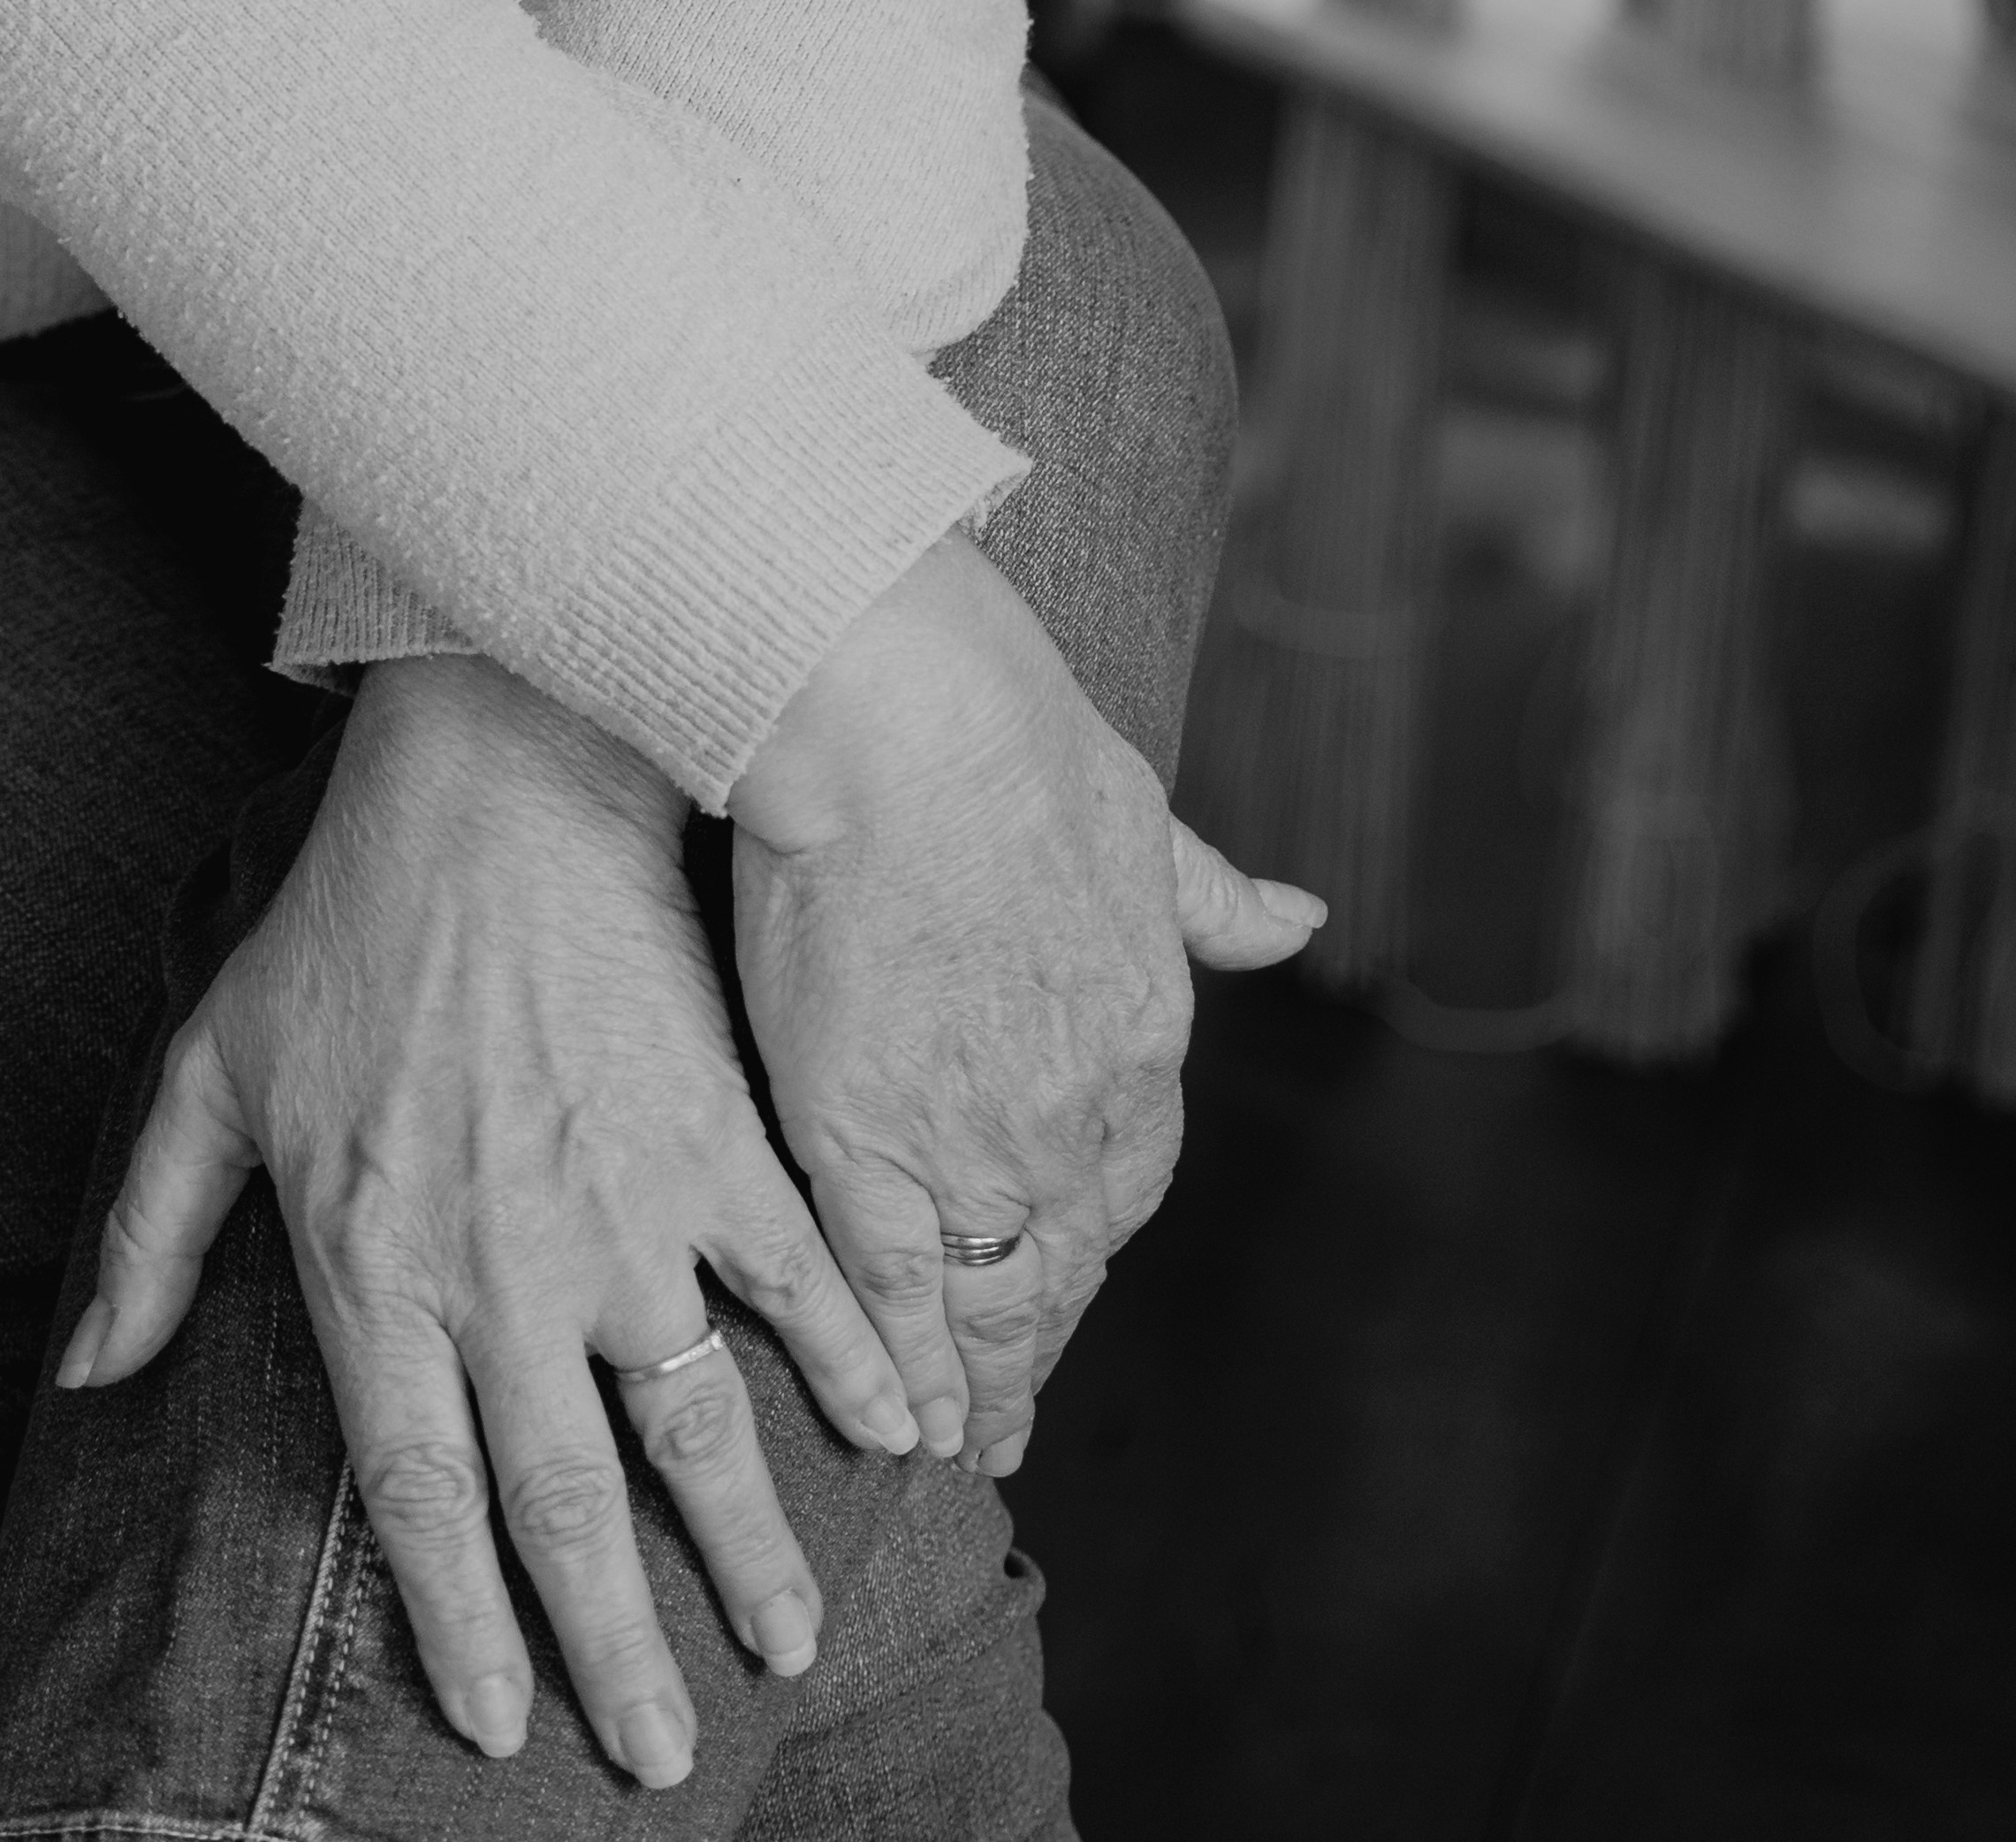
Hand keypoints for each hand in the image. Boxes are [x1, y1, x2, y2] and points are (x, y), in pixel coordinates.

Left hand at [60, 652, 922, 1790]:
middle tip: (663, 1761)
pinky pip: (801, 1288)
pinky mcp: (716, 1139)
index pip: (423, 1496)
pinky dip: (858, 1372)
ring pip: (696, 1432)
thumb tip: (85, 1376)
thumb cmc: (345, 918)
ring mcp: (623, 1211)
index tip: (506, 1723)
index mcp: (379, 1267)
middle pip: (564, 1508)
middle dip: (617, 1652)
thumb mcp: (209, 1070)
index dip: (464, 1624)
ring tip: (789, 1651)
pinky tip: (902, 1444)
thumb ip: (149, 1237)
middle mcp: (503, 1269)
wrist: (493, 776)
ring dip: (751, 1556)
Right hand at [729, 527, 1322, 1483]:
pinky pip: (895, 1287)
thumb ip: (1213, 900)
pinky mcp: (864, 1141)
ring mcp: (972, 1141)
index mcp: (1143, 1040)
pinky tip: (902, 1417)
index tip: (1067, 1271)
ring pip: (986, 1296)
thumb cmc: (1013, 743)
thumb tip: (1301, 918)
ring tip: (962, 1440)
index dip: (1091, 1236)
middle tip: (1015, 1402)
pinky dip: (901, 1360)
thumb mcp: (1145, 824)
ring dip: (980, 1382)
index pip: (1126, 1180)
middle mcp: (1074, 1116)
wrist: (906, 725)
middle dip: (1040, 1336)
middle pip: (1063, 1260)